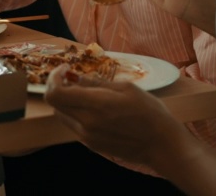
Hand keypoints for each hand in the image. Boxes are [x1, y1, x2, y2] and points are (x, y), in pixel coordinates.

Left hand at [44, 64, 188, 169]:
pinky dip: (76, 114)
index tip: (65, 70)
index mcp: (95, 106)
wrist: (162, 145)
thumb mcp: (126, 89)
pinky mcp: (92, 145)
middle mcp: (86, 123)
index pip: (55, 94)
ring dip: (66, 102)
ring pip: (62, 115)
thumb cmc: (149, 113)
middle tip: (72, 78)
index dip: (53, 79)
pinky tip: (93, 109)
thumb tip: (74, 77)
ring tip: (84, 93)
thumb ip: (96, 83)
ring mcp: (87, 137)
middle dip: (59, 87)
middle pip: (55, 104)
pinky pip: (74, 126)